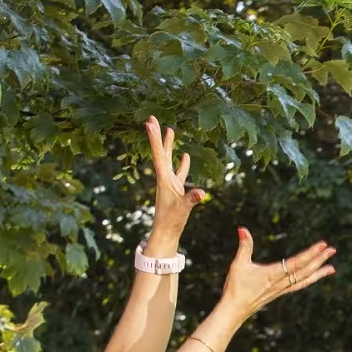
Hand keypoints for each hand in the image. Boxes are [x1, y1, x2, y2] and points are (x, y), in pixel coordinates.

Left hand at [144, 116, 205, 239]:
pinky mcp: (175, 189)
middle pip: (161, 152)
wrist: (165, 233)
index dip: (155, 138)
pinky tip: (185, 156)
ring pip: (169, 159)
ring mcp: (170, 183)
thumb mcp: (183, 209)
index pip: (159, 154)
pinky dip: (182, 163)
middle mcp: (165, 178)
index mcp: (164, 179)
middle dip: (158, 136)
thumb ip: (191, 199)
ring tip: (170, 130)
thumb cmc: (171, 221)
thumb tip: (201, 193)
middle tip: (152, 118)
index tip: (149, 123)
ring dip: (169, 145)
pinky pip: (179, 171)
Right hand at [220, 228, 336, 319]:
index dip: (311, 253)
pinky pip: (298, 285)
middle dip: (320, 260)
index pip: (297, 262)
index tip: (323, 245)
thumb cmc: (235, 287)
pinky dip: (309, 280)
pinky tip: (314, 277)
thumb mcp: (238, 264)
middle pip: (305, 271)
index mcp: (274, 274)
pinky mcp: (279, 293)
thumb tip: (242, 229)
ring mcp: (281, 290)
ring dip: (318, 273)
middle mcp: (281, 283)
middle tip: (333, 250)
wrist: (235, 310)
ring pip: (304, 280)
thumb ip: (244, 246)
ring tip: (332, 268)